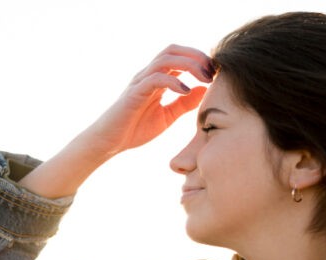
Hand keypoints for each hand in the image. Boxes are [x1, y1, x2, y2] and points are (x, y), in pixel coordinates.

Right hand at [17, 45, 212, 197]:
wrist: (110, 143)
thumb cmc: (136, 129)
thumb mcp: (168, 116)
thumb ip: (184, 103)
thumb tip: (204, 90)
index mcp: (157, 79)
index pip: (179, 57)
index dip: (199, 59)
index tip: (216, 73)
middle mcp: (148, 75)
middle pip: (173, 50)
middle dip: (196, 56)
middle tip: (213, 71)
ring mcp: (140, 82)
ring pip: (165, 59)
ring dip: (189, 64)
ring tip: (204, 77)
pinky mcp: (134, 93)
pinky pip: (155, 78)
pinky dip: (174, 81)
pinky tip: (186, 91)